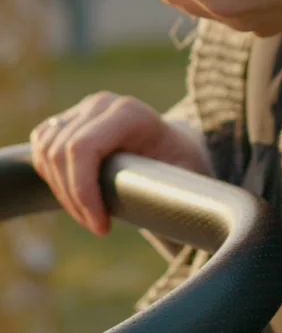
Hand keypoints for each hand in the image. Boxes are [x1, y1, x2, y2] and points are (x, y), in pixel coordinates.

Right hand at [31, 92, 210, 235]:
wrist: (175, 149)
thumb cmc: (183, 167)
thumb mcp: (188, 178)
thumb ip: (179, 191)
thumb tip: (177, 220)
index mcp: (131, 113)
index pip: (82, 148)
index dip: (82, 192)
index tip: (101, 228)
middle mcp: (102, 104)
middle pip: (60, 155)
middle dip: (74, 200)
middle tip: (98, 225)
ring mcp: (82, 109)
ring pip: (47, 153)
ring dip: (62, 193)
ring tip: (90, 214)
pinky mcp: (68, 119)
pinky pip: (42, 149)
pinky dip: (50, 178)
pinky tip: (75, 194)